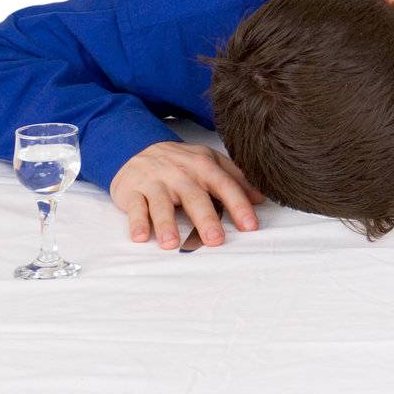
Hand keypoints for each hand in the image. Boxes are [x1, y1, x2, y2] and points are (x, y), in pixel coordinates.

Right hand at [110, 140, 264, 248]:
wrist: (138, 149)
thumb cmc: (181, 163)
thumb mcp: (209, 163)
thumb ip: (235, 178)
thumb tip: (260, 198)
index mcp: (203, 165)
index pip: (225, 185)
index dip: (239, 205)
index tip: (250, 226)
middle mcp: (181, 173)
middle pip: (194, 196)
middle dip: (206, 218)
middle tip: (215, 240)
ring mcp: (155, 182)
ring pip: (161, 203)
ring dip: (166, 223)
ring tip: (172, 244)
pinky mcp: (132, 191)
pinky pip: (135, 207)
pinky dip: (137, 222)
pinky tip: (141, 237)